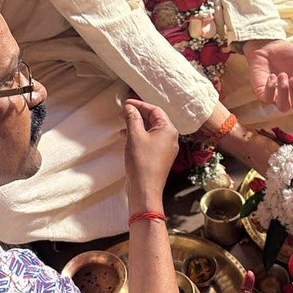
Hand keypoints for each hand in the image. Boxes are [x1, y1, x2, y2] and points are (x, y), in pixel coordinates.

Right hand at [123, 100, 178, 214]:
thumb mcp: (135, 136)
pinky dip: (138, 137)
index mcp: (168, 130)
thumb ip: (132, 118)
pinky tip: (126, 138)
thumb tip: (129, 108)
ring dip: (136, 126)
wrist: (145, 189)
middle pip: (153, 120)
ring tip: (122, 125)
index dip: (139, 105)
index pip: (154, 110)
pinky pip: (149, 141)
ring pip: (150, 131)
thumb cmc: (142, 162)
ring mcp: (165, 149)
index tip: (126, 103)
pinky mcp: (158, 158)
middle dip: (137, 115)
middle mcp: (170, 138)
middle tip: (122, 114)